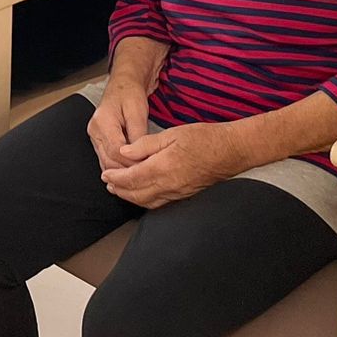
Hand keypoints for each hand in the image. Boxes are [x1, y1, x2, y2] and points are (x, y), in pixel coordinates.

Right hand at [87, 78, 152, 171]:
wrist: (123, 85)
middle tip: (145, 176)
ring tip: (140, 175)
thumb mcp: (137, 111)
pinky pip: (107, 160)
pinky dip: (119, 167)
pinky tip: (131, 171)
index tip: (146, 167)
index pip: (115, 150)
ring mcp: (95, 138)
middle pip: (108, 160)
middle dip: (127, 171)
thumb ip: (138, 134)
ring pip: (106, 163)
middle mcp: (94, 131)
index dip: (131, 162)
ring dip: (122, 172)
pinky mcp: (100, 142)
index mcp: (102, 122)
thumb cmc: (130, 94)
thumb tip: (141, 156)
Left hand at [99, 120, 241, 207]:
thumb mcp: (172, 133)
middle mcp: (169, 185)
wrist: (231, 151)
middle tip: (108, 183)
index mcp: (163, 168)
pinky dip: (146, 200)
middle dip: (120, 190)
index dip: (116, 178)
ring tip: (120, 190)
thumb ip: (146, 145)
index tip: (105, 174)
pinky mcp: (186, 195)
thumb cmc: (204, 138)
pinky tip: (143, 194)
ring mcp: (178, 192)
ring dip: (131, 197)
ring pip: (148, 202)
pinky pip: (161, 203)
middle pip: (137, 194)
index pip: (132, 178)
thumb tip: (125, 152)